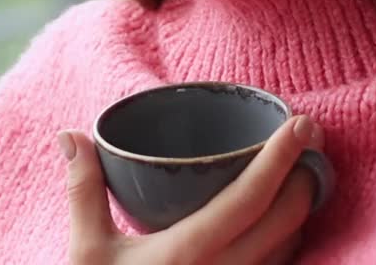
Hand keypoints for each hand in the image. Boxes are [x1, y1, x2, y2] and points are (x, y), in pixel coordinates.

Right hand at [59, 115, 322, 264]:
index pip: (249, 199)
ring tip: (298, 173)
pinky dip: (288, 241)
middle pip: (286, 222)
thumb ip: (84, 190)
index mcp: (186, 252)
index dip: (279, 158)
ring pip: (290, 249)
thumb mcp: (86, 249)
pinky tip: (280, 222)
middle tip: (305, 140)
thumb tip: (69, 135)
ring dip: (300, 211)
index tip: (298, 124)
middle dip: (305, 177)